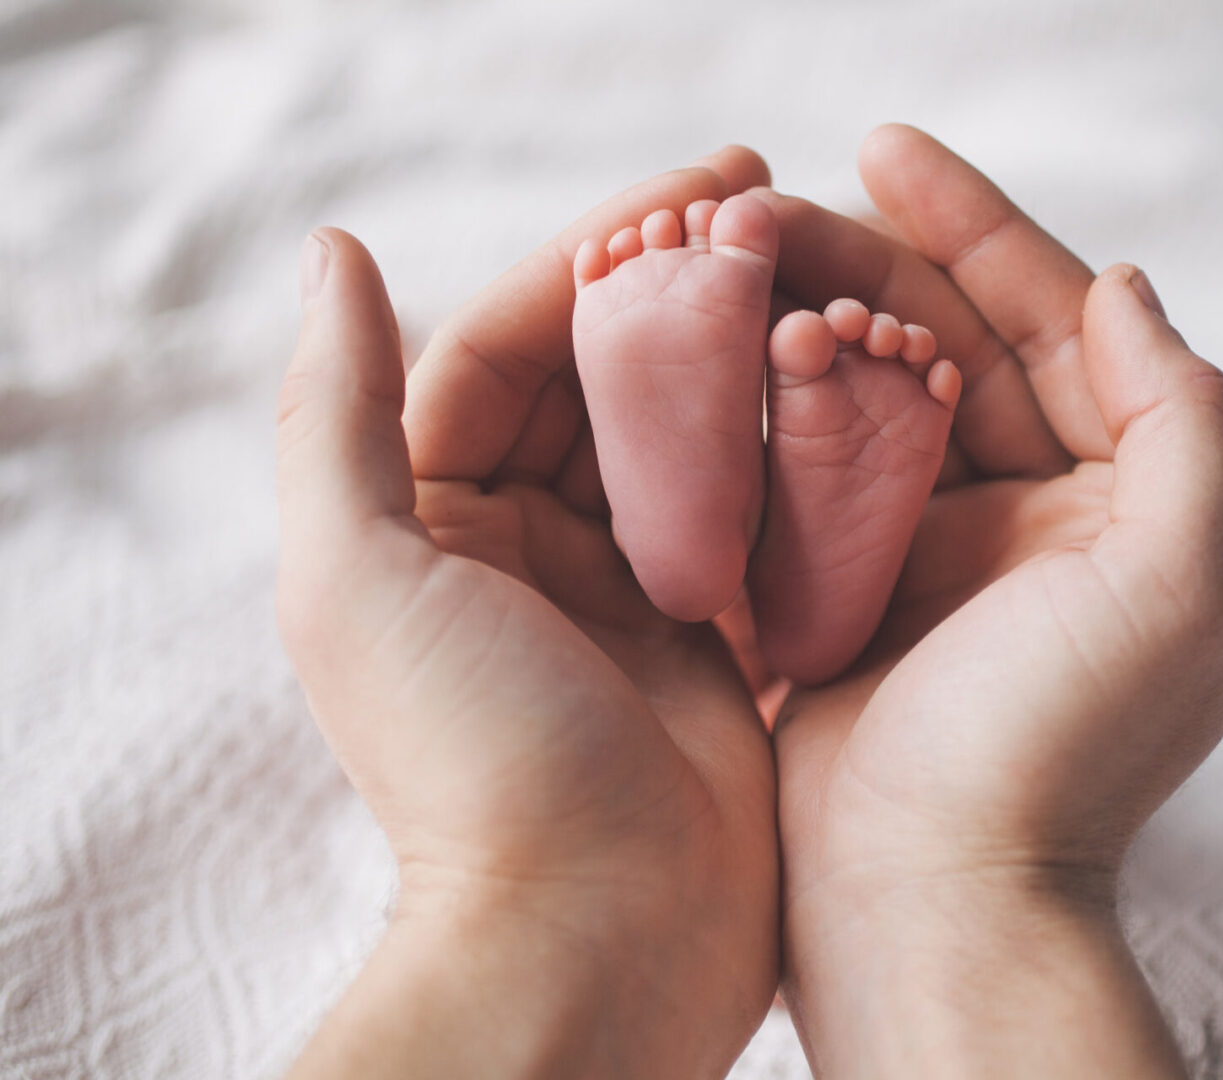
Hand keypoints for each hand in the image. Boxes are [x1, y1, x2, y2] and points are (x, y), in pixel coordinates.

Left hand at [275, 150, 778, 1078]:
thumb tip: (335, 251)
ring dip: (745, 356)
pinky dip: (793, 450)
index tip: (698, 190)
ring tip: (823, 281)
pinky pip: (754, 513)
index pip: (508, 342)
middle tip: (777, 208)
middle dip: (680, 289)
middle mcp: (529, 543)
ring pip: (690, 434)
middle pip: (606, 376)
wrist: (596, 940)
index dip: (594, 254)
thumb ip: (336, 413)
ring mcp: (630, 589)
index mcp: (436, 515)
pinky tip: (851, 391)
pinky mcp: (715, 637)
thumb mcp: (360, 578)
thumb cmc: (471, 764)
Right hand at [753, 126, 1222, 1075]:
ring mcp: (927, 552)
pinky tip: (707, 360)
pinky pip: (798, 472)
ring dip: (800, 325)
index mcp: (1115, 498)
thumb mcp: (1179, 581)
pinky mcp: (841, 594)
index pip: (1049, 323)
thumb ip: (1183, 420)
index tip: (884, 148)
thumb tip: (1126, 285)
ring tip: (726, 264)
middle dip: (862, 264)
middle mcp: (1026, 514)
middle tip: (765, 204)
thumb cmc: (1055, 752)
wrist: (931, 905)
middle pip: (942, 345)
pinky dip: (759, 413)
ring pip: (861, 398)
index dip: (976, 227)